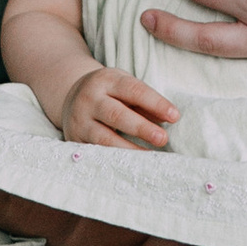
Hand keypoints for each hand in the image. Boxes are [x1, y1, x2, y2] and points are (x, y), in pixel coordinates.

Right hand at [60, 66, 178, 149]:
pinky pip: (96, 152)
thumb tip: (168, 119)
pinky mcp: (74, 139)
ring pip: (104, 138)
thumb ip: (145, 103)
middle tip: (163, 139)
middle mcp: (89, 99)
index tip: (175, 116)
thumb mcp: (125, 89)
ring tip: (150, 157)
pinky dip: (115, 159)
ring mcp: (79, 120)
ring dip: (129, 149)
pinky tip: (131, 165)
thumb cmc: (109, 94)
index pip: (133, 90)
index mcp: (106, 80)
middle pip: (116, 114)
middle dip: (141, 128)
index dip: (155, 103)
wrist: (71, 98)